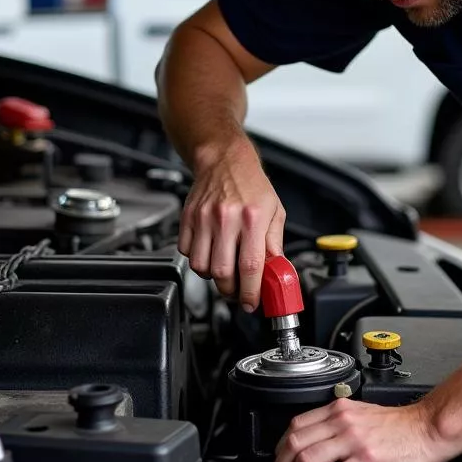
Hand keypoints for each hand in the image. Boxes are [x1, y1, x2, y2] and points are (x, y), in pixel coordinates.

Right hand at [178, 138, 285, 309]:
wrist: (224, 159)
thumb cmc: (251, 184)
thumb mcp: (274, 211)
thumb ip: (274, 243)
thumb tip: (275, 271)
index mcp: (252, 218)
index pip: (250, 266)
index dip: (251, 291)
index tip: (253, 303)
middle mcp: (226, 218)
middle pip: (222, 272)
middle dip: (231, 290)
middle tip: (238, 290)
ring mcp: (203, 218)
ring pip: (201, 267)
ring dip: (213, 277)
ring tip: (224, 270)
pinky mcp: (188, 218)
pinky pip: (186, 252)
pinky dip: (197, 260)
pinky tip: (210, 253)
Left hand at [272, 398, 448, 461]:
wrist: (428, 429)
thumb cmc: (400, 427)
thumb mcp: (362, 415)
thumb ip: (338, 424)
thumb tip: (316, 444)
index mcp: (339, 410)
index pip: (295, 425)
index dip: (280, 449)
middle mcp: (342, 422)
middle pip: (295, 443)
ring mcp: (354, 441)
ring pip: (308, 460)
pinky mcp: (367, 460)